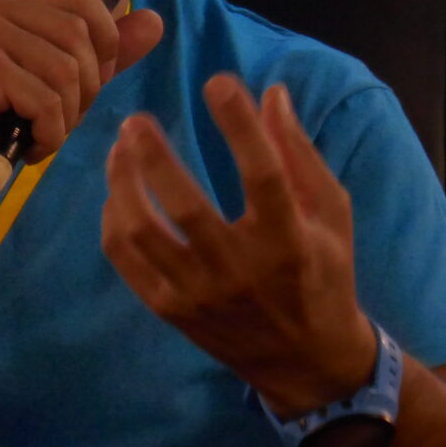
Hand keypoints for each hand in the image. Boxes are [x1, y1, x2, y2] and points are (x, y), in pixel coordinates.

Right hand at [0, 0, 164, 204]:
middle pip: (81, 38)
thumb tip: (156, 21)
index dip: (105, 40)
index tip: (87, 81)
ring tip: (38, 131)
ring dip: (66, 117)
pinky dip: (49, 135)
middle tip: (57, 118)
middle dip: (86, 89)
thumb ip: (104, 50)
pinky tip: (25, 145)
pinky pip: (48, 103)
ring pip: (68, 73)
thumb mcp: (57, 76)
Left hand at [102, 74, 376, 415]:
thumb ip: (300, 154)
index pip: (263, 175)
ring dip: (123, 184)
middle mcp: (240, 270)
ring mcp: (199, 294)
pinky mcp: (171, 311)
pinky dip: (114, 221)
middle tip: (136, 120)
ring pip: (142, 233)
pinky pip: (126, 261)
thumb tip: (272, 93)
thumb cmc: (325, 276)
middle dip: (154, 155)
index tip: (218, 83)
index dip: (239, 125)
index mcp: (289, 242)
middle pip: (185, 205)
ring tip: (119, 149)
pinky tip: (118, 193)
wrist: (308, 362)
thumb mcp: (331, 214)